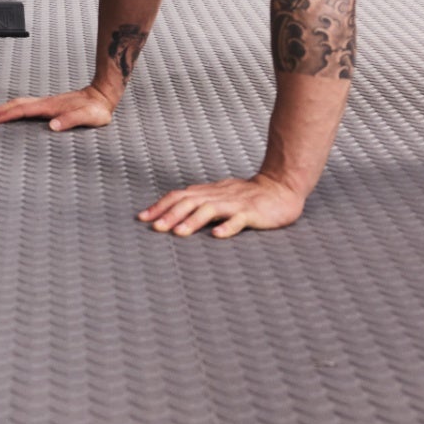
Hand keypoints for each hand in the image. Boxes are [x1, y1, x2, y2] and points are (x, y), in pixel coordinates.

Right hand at [0, 84, 115, 130]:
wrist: (101, 96)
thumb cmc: (95, 109)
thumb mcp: (86, 117)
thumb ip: (70, 120)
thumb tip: (52, 126)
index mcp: (49, 107)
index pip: (23, 110)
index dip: (7, 115)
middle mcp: (45, 103)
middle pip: (16, 104)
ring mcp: (46, 102)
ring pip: (20, 103)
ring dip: (5, 108)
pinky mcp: (49, 105)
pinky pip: (26, 105)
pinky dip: (15, 107)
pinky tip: (14, 111)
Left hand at [139, 173, 305, 237]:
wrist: (281, 188)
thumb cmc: (247, 196)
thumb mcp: (219, 196)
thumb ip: (199, 202)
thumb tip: (172, 211)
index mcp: (208, 193)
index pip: (178, 196)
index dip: (160, 206)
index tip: (142, 217)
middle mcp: (218, 196)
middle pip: (189, 201)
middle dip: (170, 214)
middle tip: (154, 227)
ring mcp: (235, 204)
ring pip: (210, 210)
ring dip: (192, 221)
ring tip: (178, 233)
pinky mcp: (253, 213)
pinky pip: (239, 220)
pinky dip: (227, 226)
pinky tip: (217, 235)